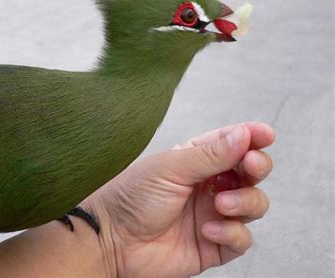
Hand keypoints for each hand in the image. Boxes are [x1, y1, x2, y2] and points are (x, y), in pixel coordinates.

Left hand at [83, 122, 274, 276]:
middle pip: (251, 173)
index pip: (232, 144)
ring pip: (254, 204)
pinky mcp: (213, 244)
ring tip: (220, 203)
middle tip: (249, 166)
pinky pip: (242, 239)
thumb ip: (210, 154)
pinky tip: (208, 229)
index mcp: (196, 161)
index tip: (265, 134)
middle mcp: (208, 186)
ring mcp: (213, 215)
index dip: (251, 137)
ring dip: (245, 201)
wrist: (112, 239)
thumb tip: (243, 134)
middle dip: (256, 167)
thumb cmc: (132, 196)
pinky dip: (232, 232)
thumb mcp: (171, 168)